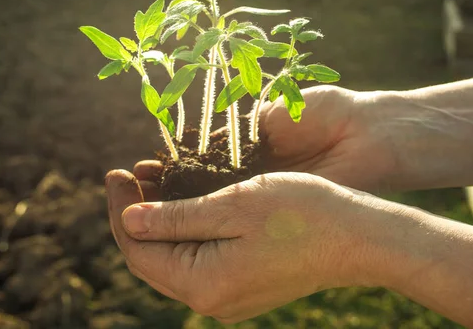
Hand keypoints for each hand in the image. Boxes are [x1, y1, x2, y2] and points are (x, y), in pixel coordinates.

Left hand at [106, 169, 387, 323]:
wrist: (356, 237)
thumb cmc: (300, 213)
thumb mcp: (231, 205)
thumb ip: (175, 218)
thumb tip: (128, 220)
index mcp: (202, 283)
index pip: (137, 249)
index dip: (119, 210)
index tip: (115, 172)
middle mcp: (211, 299)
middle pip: (151, 257)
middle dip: (135, 214)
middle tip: (131, 173)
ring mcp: (228, 295)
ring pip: (174, 257)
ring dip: (160, 220)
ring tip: (154, 180)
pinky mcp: (244, 284)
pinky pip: (198, 259)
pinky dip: (184, 229)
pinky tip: (185, 201)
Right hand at [135, 85, 400, 194]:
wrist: (366, 132)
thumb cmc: (322, 111)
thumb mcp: (267, 115)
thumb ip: (233, 131)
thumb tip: (194, 143)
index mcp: (247, 149)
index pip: (197, 164)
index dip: (168, 169)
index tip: (140, 168)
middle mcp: (250, 176)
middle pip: (199, 189)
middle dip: (164, 190)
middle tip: (133, 188)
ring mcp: (262, 196)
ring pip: (212, 205)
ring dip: (178, 206)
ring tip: (145, 202)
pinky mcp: (276, 208)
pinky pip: (234, 213)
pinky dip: (206, 213)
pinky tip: (179, 214)